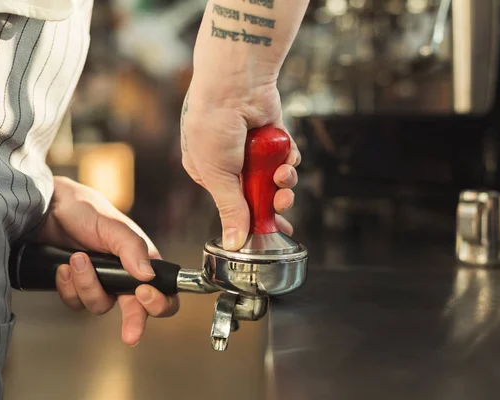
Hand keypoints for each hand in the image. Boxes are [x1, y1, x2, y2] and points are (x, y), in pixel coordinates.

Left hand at [37, 176, 179, 345]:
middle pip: (138, 310)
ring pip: (100, 306)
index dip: (160, 301)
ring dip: (87, 286)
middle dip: (133, 321)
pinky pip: (76, 303)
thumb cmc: (85, 209)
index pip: (164, 290)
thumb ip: (132, 248)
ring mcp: (102, 283)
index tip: (144, 295)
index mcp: (143, 260)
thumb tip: (148, 275)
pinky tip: (64, 268)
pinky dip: (68, 287)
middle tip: (130, 334)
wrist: (47, 208)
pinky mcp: (79, 287)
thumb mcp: (111, 225)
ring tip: (76, 259)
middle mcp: (126, 275)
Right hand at [180, 81, 299, 250]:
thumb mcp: (216, 175)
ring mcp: (254, 149)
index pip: (233, 204)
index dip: (252, 218)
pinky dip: (291, 159)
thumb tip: (233, 242)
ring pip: (276, 178)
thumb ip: (230, 209)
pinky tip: (288, 158)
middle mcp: (231, 161)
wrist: (235, 84)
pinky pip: (288, 156)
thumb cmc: (212, 123)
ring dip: (284, 181)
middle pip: (259, 193)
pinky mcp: (273, 135)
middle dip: (273, 201)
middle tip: (281, 203)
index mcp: (208, 172)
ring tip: (283, 176)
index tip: (267, 229)